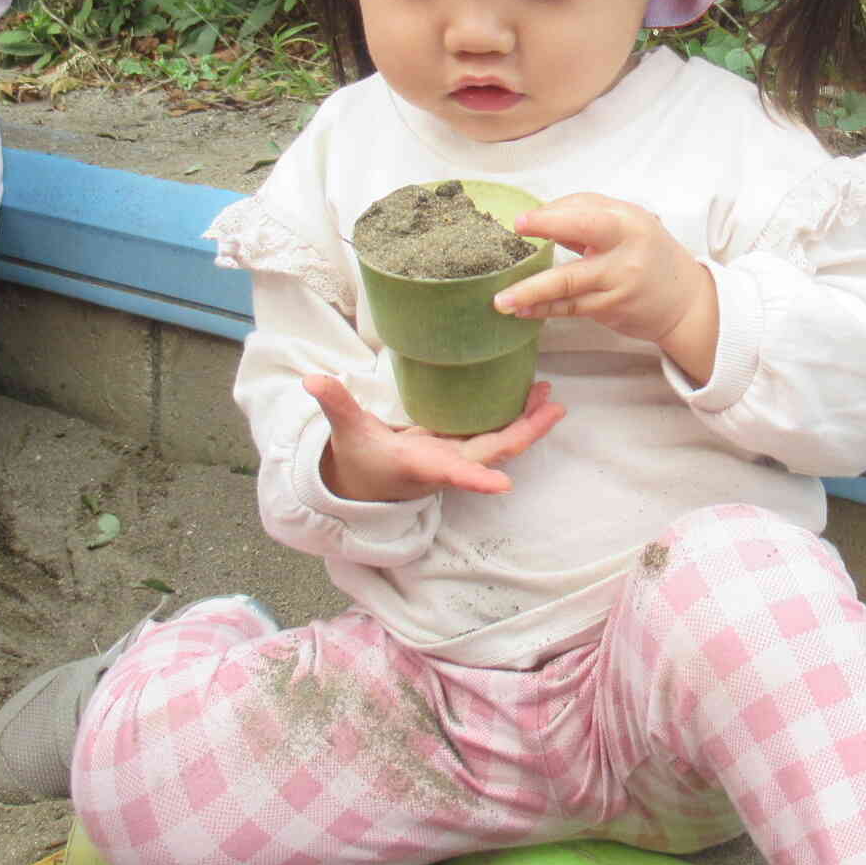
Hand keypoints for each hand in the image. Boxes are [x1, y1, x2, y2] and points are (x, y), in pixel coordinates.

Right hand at [304, 374, 563, 503]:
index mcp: (419, 464)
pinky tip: (532, 397)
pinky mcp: (460, 448)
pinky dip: (515, 418)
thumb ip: (335, 403)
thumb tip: (312, 378)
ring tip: (551, 397)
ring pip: (500, 444)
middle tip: (553, 407)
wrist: (362, 484)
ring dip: (527, 424)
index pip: (450, 473)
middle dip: (524, 433)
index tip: (502, 485)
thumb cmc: (357, 459)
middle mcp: (445, 465)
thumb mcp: (346, 432)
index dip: (475, 480)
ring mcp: (457, 458)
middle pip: (492, 453)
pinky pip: (495, 435)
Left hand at [493, 193, 719, 383]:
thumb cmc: (650, 254)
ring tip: (502, 301)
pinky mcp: (610, 310)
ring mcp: (618, 285)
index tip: (522, 220)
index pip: (588, 214)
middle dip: (545, 241)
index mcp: (629, 223)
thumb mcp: (627, 224)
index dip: (553, 216)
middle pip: (580, 247)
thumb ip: (588, 216)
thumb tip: (542, 215)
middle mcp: (625, 253)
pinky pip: (571, 307)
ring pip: (569, 287)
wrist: (684, 301)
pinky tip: (522, 310)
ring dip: (532, 293)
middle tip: (513, 240)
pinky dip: (544, 308)